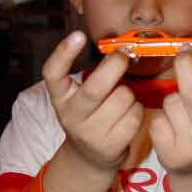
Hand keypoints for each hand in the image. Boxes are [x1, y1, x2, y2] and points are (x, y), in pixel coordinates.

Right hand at [42, 31, 143, 172]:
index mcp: (60, 98)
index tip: (78, 35)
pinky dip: (138, 109)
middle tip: (123, 55)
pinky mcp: (111, 145)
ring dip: (130, 93)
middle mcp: (71, 115)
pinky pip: (135, 115)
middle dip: (115, 65)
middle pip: (95, 88)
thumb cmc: (89, 116)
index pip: (53, 73)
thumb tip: (122, 50)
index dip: (64, 53)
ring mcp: (90, 133)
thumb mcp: (79, 96)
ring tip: (122, 99)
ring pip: (123, 98)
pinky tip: (129, 113)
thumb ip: (93, 75)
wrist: (89, 157)